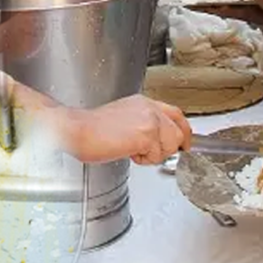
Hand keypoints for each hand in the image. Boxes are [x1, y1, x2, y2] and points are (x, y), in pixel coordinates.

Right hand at [5, 75, 191, 164]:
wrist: (76, 130)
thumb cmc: (91, 129)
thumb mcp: (122, 118)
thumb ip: (142, 124)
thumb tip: (155, 140)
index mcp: (143, 102)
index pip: (175, 113)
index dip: (184, 130)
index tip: (185, 143)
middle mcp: (149, 107)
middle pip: (178, 131)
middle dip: (167, 148)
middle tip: (149, 153)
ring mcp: (149, 118)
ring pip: (171, 145)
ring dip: (153, 155)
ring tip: (131, 150)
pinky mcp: (146, 133)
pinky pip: (156, 155)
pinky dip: (143, 160)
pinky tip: (127, 152)